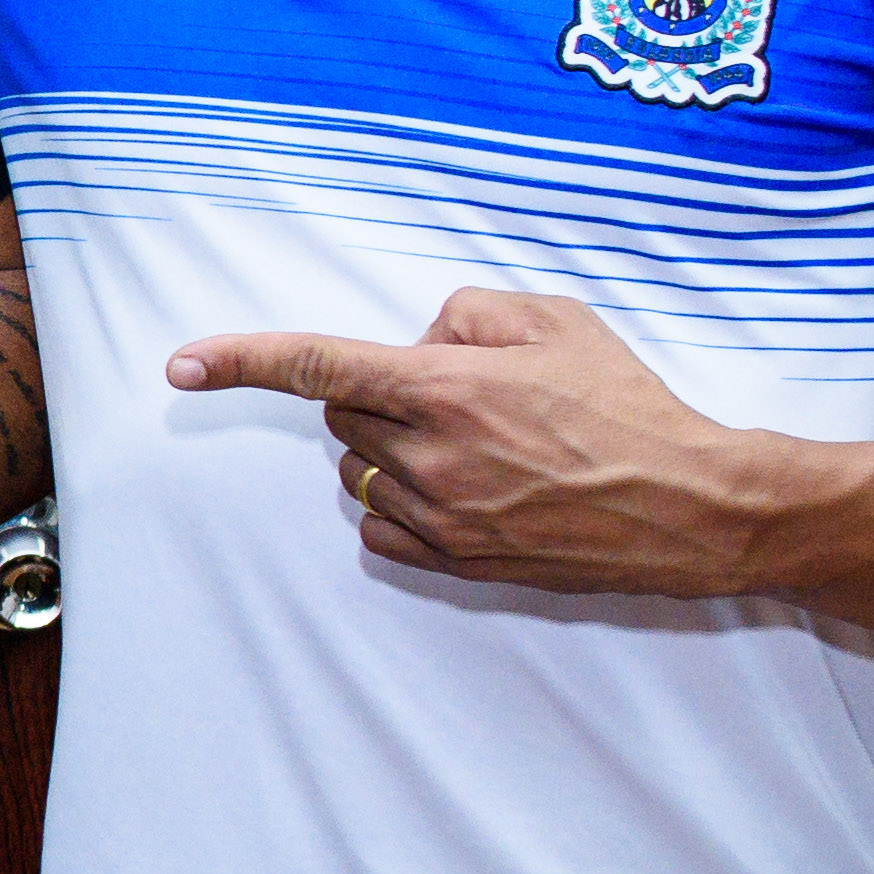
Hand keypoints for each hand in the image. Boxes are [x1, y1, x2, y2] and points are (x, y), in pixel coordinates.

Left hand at [170, 287, 809, 595]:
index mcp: (448, 388)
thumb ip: (467, 311)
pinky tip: (464, 489)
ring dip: (394, 447)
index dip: (242, 360)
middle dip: (376, 393)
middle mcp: (432, 456)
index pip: (320, 364)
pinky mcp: (458, 561)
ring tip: (482, 443)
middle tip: (455, 391)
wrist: (692, 505)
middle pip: (341, 414)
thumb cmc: (630, 405)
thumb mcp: (557, 319)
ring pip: (361, 469)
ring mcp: (443, 516)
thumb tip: (420, 338)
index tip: (182, 364)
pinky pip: (381, 528)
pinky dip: (400, 502)